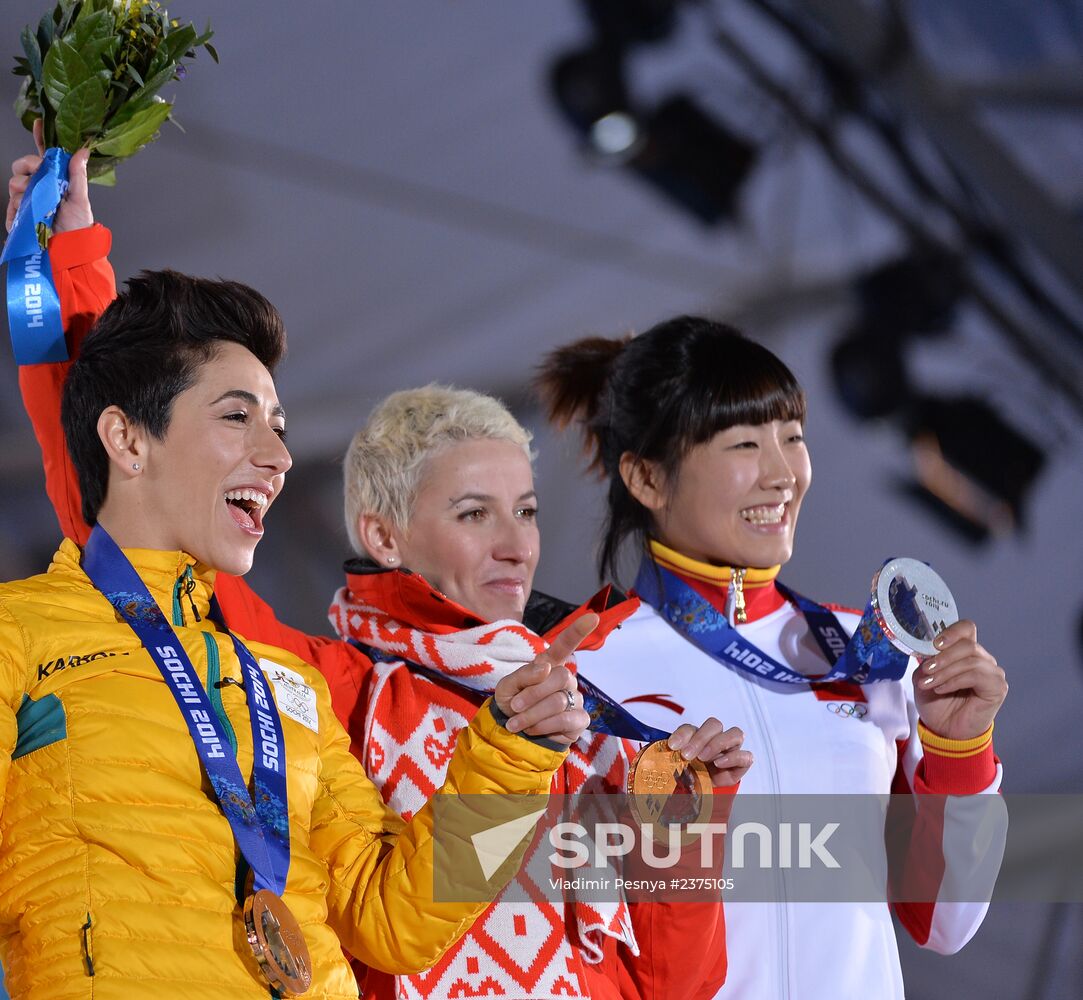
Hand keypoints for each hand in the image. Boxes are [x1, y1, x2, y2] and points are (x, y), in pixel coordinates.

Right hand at [6, 119, 92, 233]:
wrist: (69, 248)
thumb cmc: (77, 224)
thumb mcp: (80, 199)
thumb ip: (77, 174)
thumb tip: (83, 150)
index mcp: (54, 178)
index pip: (43, 154)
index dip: (39, 137)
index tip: (38, 122)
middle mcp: (38, 184)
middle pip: (21, 166)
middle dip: (26, 169)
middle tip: (36, 181)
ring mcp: (27, 198)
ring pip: (14, 184)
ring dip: (24, 194)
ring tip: (39, 207)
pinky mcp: (19, 213)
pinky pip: (10, 205)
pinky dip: (15, 211)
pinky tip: (23, 218)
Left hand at [493, 613, 597, 745]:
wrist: (510, 734)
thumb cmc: (511, 704)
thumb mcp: (506, 687)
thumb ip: (523, 675)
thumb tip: (546, 668)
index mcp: (549, 665)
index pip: (566, 644)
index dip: (578, 630)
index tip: (593, 617)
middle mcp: (566, 680)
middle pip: (560, 677)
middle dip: (532, 695)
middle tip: (514, 707)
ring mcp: (575, 699)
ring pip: (559, 702)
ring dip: (532, 715)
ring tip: (516, 723)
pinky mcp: (580, 721)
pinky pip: (566, 721)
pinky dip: (544, 727)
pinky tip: (533, 730)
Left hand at [667, 718, 752, 786]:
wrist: (703, 793)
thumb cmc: (689, 776)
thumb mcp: (677, 766)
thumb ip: (668, 758)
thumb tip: (656, 757)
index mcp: (697, 736)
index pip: (691, 728)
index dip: (682, 734)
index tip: (673, 746)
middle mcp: (716, 738)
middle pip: (714, 725)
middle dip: (700, 738)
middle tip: (687, 754)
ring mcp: (731, 750)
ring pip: (735, 734)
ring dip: (718, 743)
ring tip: (703, 758)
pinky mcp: (741, 765)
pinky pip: (746, 756)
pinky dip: (733, 757)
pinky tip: (719, 764)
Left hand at [914, 619, 1006, 740]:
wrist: (944, 730)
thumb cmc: (936, 702)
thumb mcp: (923, 676)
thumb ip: (926, 660)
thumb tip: (926, 650)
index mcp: (964, 652)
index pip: (966, 629)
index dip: (952, 632)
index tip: (935, 643)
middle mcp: (981, 659)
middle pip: (967, 644)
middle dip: (943, 656)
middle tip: (926, 670)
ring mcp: (992, 672)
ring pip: (971, 659)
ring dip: (945, 671)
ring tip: (930, 684)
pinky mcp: (997, 687)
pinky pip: (976, 675)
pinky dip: (955, 680)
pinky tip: (942, 689)